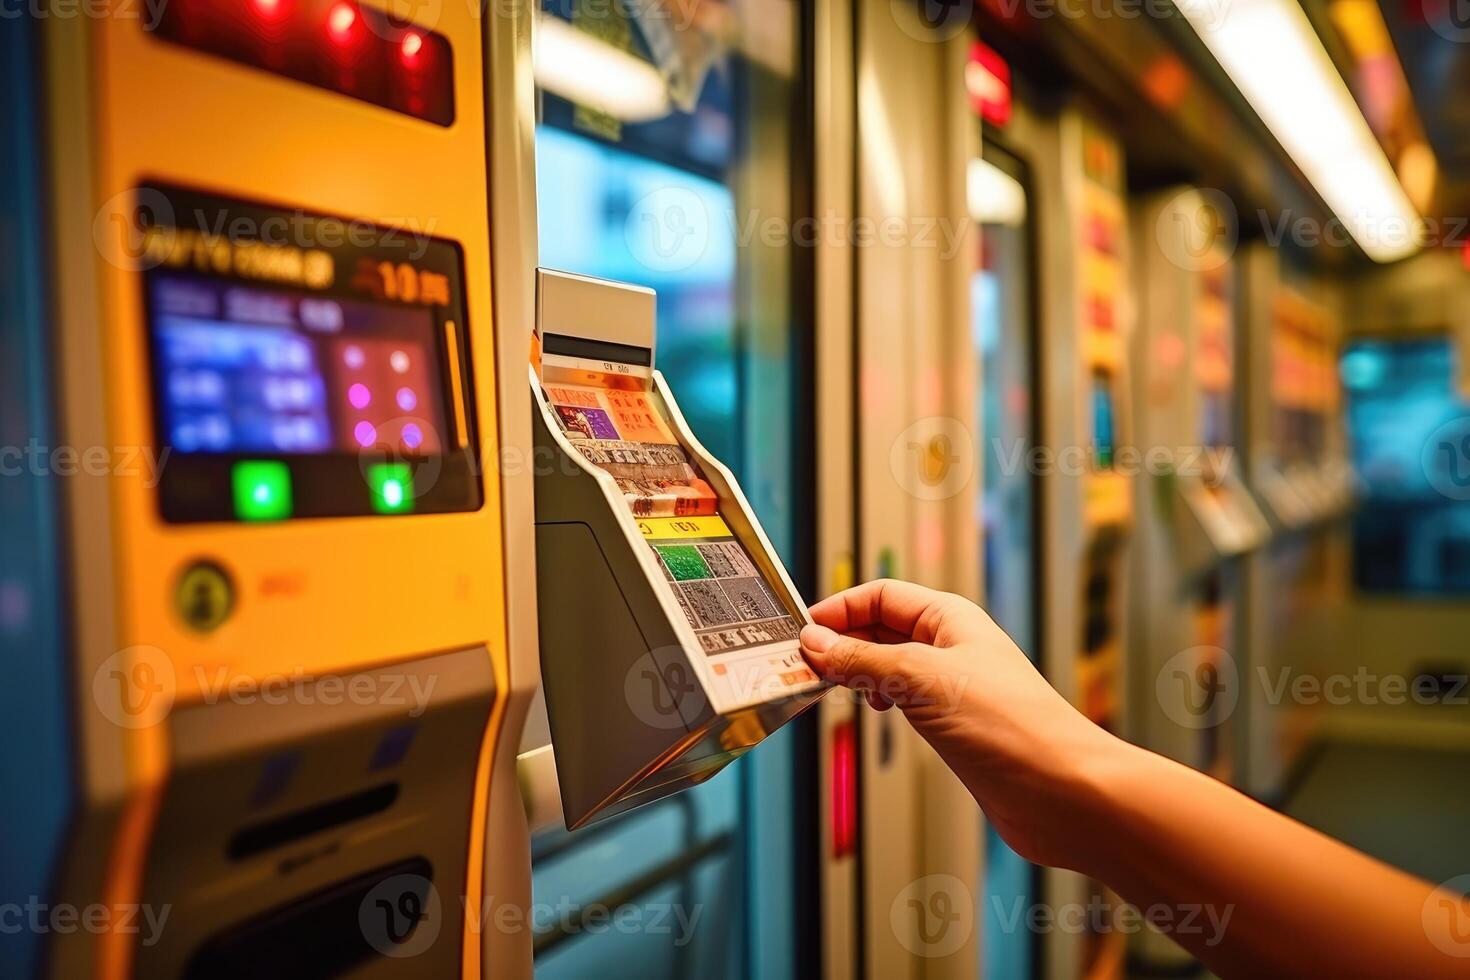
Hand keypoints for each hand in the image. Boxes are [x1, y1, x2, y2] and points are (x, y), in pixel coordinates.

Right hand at [800, 579, 1126, 868]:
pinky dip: (878, 699)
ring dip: (858, 672)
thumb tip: (817, 642)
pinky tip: (872, 711)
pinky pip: (904, 698)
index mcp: (950, 618)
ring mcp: (953, 685)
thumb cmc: (1011, 726)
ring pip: (889, 664)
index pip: (880, 595)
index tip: (803, 633)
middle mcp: (951, 646)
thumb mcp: (921, 680)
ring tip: (831, 688)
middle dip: (843, 641)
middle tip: (805, 665)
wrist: (1062, 791)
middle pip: (882, 627)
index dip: (840, 609)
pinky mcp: (956, 724)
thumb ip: (863, 659)